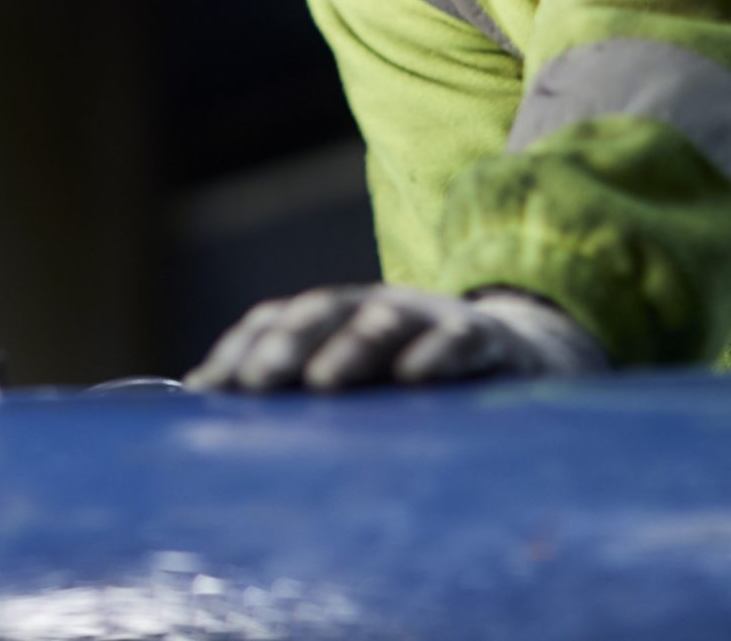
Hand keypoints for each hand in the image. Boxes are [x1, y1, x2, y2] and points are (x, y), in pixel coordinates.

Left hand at [184, 284, 607, 391]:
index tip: (205, 391)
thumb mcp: (357, 386)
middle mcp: (377, 311)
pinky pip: (463, 342)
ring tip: (322, 383)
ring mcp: (432, 321)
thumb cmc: (417, 383)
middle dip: (283, 345)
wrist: (525, 359)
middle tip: (252, 385)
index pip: (278, 321)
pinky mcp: (488, 342)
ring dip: (352, 348)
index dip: (240, 350)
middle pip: (323, 313)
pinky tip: (415, 376)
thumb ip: (297, 398)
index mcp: (337, 320)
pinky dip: (438, 354)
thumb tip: (209, 420)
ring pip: (386, 321)